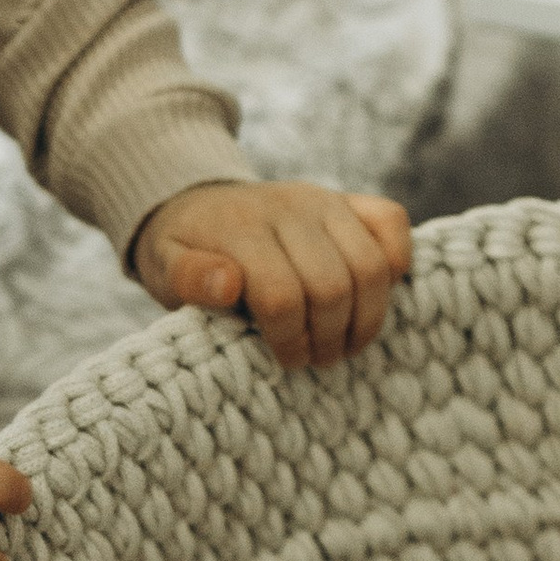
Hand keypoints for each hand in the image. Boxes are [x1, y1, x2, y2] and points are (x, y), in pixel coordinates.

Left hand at [134, 181, 412, 369]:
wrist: (199, 205)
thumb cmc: (185, 251)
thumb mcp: (164, 268)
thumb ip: (190, 279)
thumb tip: (229, 285)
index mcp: (241, 228)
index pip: (282, 296)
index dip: (289, 340)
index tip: (285, 360)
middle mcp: (291, 207)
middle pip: (333, 286)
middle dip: (328, 337)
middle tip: (316, 359)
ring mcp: (325, 201)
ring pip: (371, 265)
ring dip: (365, 318)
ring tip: (344, 344)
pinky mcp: (350, 201)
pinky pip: (393, 222)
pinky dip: (395, 263)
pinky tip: (370, 298)